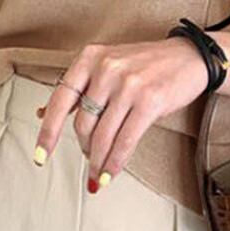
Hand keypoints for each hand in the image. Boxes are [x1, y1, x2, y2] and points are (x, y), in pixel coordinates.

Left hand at [34, 37, 210, 189]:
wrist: (188, 56)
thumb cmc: (146, 64)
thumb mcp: (108, 65)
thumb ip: (79, 89)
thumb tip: (42, 114)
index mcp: (90, 57)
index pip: (59, 99)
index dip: (47, 132)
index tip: (40, 155)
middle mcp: (106, 68)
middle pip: (82, 123)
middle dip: (84, 148)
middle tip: (89, 158)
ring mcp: (128, 84)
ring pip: (102, 136)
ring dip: (98, 161)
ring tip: (97, 174)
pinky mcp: (149, 101)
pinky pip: (126, 141)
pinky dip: (116, 162)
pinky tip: (111, 172)